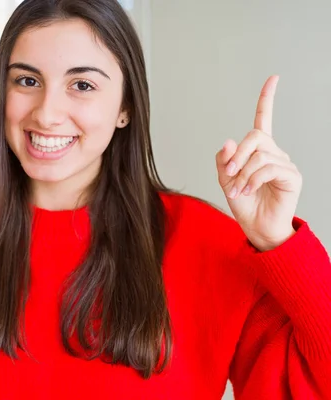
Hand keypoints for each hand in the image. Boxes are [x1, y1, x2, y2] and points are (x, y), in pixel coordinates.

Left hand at [216, 75, 301, 251]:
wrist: (257, 227)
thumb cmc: (244, 203)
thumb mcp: (226, 180)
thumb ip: (224, 161)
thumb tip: (228, 141)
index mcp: (257, 150)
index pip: (263, 119)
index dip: (267, 99)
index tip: (274, 79)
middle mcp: (273, 153)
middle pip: (255, 136)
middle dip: (238, 155)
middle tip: (230, 174)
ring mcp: (284, 164)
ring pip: (259, 155)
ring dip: (242, 175)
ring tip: (237, 191)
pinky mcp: (291, 176)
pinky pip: (268, 169)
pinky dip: (252, 180)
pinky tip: (247, 191)